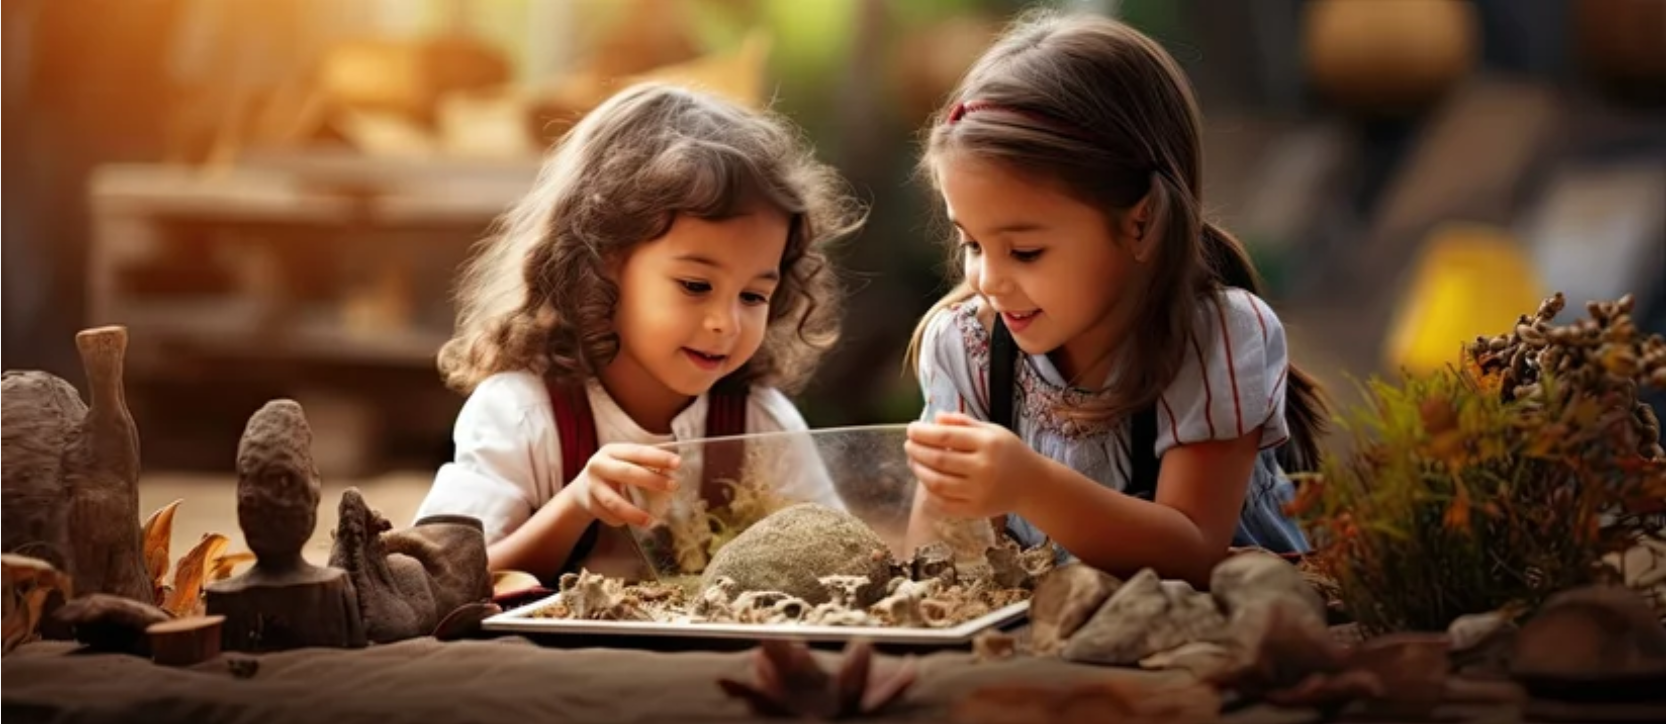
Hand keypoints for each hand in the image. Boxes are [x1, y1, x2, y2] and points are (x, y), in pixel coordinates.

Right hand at [571, 443, 679, 526]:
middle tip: (673, 486)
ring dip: (634, 513)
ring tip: (651, 521)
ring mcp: (592, 486)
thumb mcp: (626, 462)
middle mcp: (598, 465)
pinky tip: (633, 522)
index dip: (659, 457)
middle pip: (627, 472)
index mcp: (611, 451)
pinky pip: (609, 516)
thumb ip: (646, 465)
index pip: (638, 452)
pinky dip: (622, 521)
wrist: (581, 489)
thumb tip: (673, 472)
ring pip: (614, 502)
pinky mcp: (589, 504)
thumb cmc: (613, 473)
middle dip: (652, 480)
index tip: (678, 463)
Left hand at [904, 411, 1038, 518]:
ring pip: (937, 483)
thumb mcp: (992, 430)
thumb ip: (963, 423)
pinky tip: (925, 482)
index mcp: (988, 444)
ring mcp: (979, 492)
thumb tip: (935, 418)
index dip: (923, 433)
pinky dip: (929, 494)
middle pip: (939, 459)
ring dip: (919, 471)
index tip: (911, 429)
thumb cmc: (1009, 453)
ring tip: (913, 461)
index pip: (946, 436)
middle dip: (917, 451)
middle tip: (908, 445)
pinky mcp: (976, 511)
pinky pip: (944, 504)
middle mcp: (983, 468)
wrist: (1032, 485)